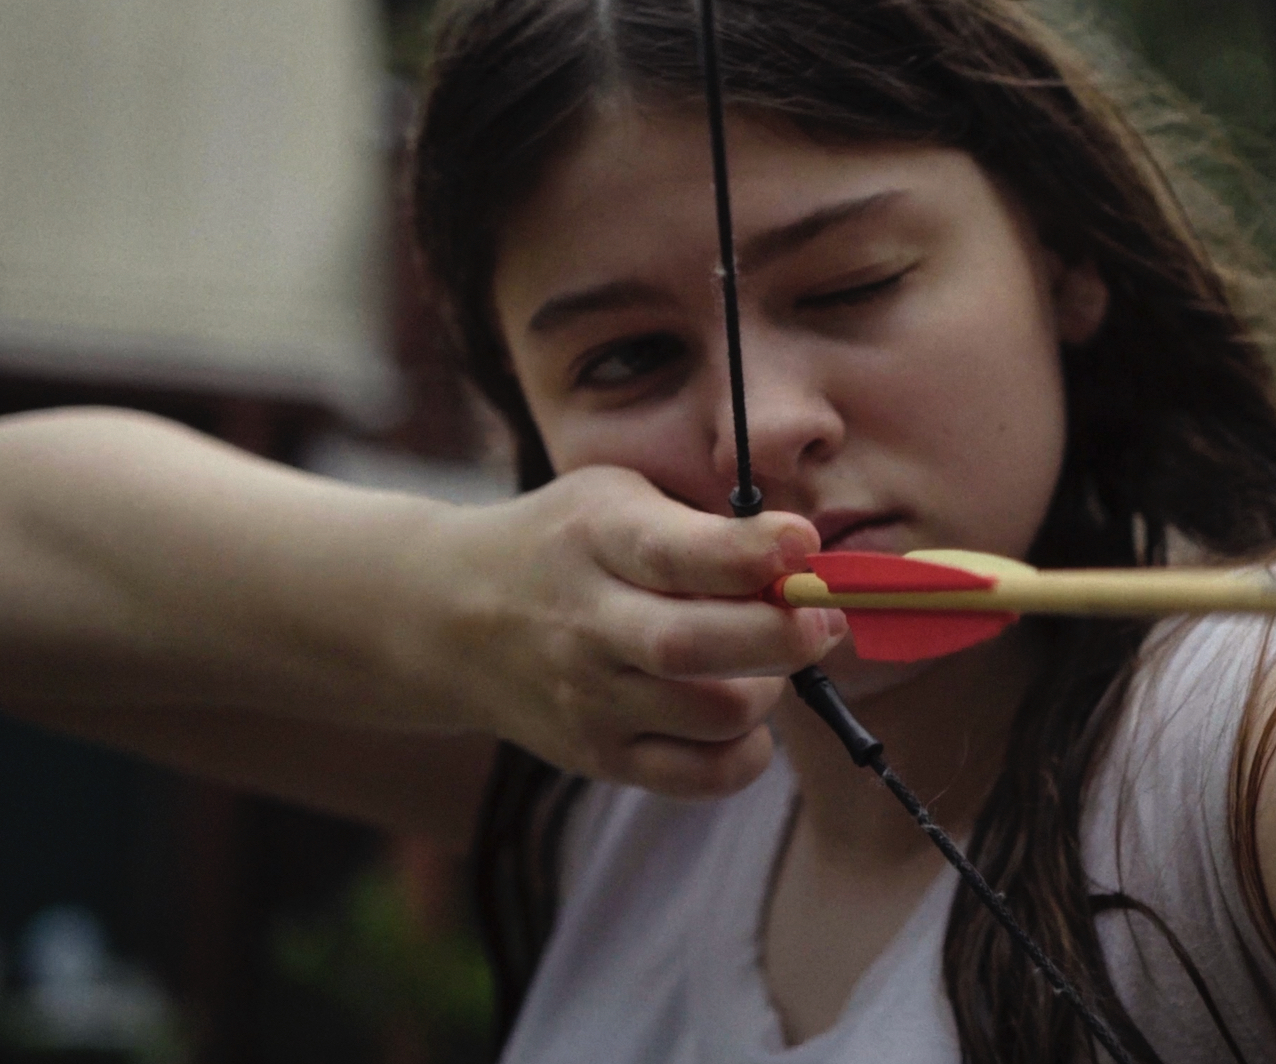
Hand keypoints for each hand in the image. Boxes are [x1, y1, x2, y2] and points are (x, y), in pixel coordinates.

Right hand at [422, 465, 839, 796]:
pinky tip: (744, 717)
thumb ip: (702, 525)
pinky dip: (745, 754)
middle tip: (823, 619)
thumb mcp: (616, 501)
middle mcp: (586, 624)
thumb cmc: (565, 546)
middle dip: (784, 635)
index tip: (804, 544)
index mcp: (595, 539)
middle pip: (696, 646)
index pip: (676, 554)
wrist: (452, 619)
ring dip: (769, 690)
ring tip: (766, 663)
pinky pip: (698, 776)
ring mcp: (590, 700)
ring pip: (712, 713)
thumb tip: (804, 558)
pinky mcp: (598, 756)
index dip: (751, 552)